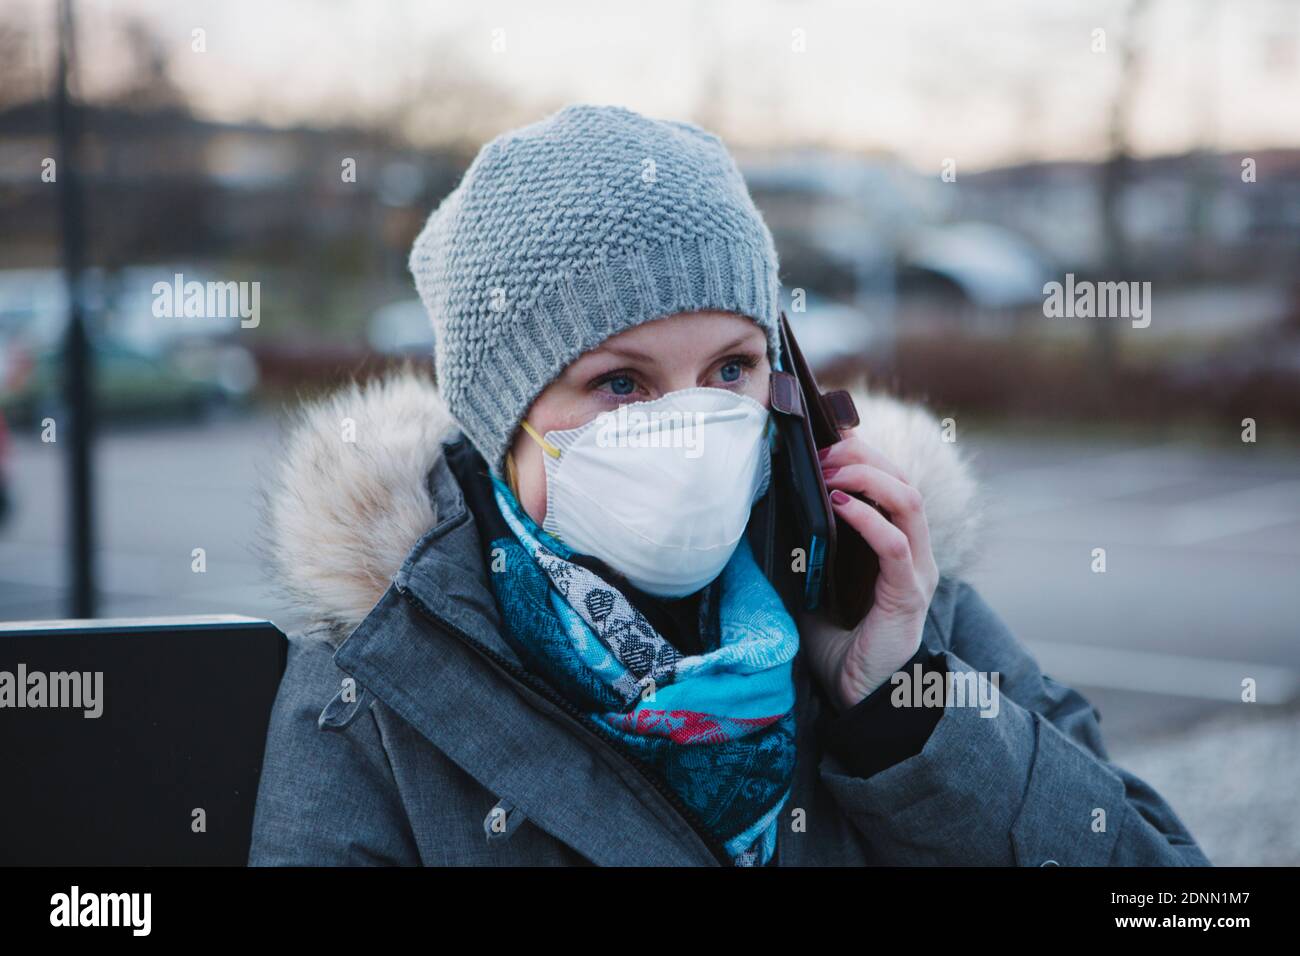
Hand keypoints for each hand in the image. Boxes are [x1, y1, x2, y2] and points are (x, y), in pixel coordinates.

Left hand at [798, 432, 940, 713]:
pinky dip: (869, 519)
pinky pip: (897, 546)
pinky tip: (838, 506)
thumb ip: (800, 556)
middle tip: (821, 450)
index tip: (824, 438)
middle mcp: (914, 553)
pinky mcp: (908, 595)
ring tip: (829, 471)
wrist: (860, 702)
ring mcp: (917, 572)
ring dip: (868, 476)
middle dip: (862, 456)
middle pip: (902, 480)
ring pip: (908, 500)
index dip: (862, 453)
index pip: (890, 481)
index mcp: (895, 546)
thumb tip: (759, 519)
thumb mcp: (811, 591)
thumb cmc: (838, 648)